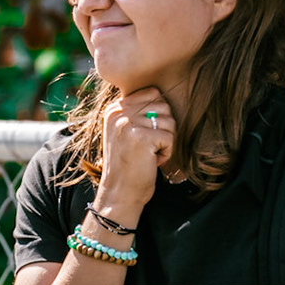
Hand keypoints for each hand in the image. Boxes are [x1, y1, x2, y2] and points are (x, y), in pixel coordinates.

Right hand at [98, 87, 174, 219]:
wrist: (120, 192)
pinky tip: (152, 161)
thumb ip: (137, 111)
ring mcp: (128, 123)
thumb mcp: (125, 131)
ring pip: (169, 121)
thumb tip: (162, 95)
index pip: (152, 93)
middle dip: (164, 128)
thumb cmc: (129, 163)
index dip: (158, 114)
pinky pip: (170, 137)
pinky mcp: (140, 137)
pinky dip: (167, 152)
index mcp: (114, 108)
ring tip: (149, 154)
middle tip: (148, 146)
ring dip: (166, 141)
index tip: (145, 135)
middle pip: (163, 105)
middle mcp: (118, 112)